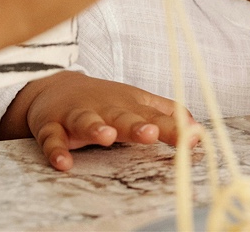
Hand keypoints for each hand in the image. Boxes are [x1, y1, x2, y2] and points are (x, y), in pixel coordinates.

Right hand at [21, 72, 191, 171]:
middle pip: (122, 116)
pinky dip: (56, 150)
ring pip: (87, 121)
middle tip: (150, 133)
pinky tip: (64, 162)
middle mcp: (106, 109)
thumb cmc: (104, 100)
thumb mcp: (137, 102)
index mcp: (129, 106)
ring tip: (107, 137)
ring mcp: (78, 116)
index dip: (174, 128)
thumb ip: (166, 114)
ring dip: (96, 129)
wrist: (54, 87)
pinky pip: (52, 139)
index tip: (192, 138)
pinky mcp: (52, 126)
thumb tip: (197, 129)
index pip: (155, 117)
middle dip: (136, 125)